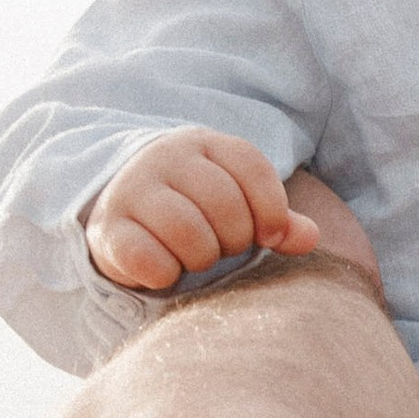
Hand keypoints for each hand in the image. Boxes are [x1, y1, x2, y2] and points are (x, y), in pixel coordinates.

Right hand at [84, 133, 323, 290]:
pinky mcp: (108, 229)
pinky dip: (166, 274)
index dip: (271, 210)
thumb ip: (277, 220)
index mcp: (204, 143)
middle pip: (224, 203)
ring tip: (194, 257)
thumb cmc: (196, 209)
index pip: (252, 168)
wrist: (123, 213)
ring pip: (189, 232)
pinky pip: (149, 259)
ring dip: (201, 257)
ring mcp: (132, 190)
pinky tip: (166, 269)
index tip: (269, 236)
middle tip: (222, 247)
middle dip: (234, 239)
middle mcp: (165, 158)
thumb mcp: (239, 205)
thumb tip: (310, 237)